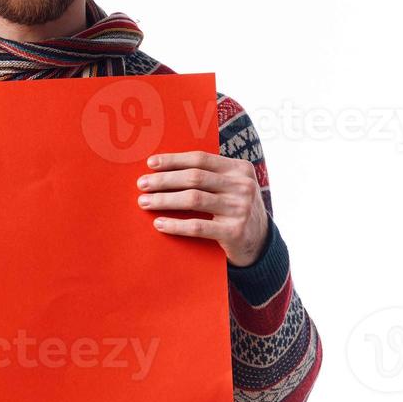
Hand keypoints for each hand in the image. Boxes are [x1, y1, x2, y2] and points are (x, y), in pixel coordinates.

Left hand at [135, 150, 267, 265]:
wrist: (260, 242)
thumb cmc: (235, 209)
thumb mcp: (231, 186)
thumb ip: (209, 176)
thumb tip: (163, 169)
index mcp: (240, 168)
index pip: (201, 159)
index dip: (173, 160)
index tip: (150, 164)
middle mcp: (242, 186)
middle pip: (194, 178)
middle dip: (163, 180)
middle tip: (142, 184)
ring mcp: (240, 208)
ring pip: (193, 199)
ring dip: (164, 200)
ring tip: (144, 202)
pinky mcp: (235, 232)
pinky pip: (198, 226)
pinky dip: (175, 224)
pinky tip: (159, 223)